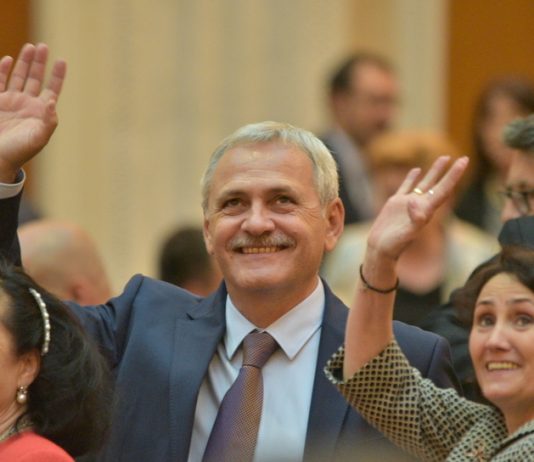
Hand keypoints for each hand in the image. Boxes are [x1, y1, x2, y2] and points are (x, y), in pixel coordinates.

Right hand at [0, 43, 65, 182]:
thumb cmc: (20, 151)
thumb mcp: (39, 138)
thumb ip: (48, 121)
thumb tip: (52, 102)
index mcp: (41, 113)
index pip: (52, 89)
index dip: (57, 76)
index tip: (62, 61)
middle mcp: (27, 104)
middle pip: (36, 78)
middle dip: (40, 63)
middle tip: (44, 46)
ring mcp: (11, 102)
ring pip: (20, 77)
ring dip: (25, 62)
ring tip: (30, 47)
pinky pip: (0, 82)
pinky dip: (3, 70)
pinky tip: (9, 60)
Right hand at [366, 155, 468, 262]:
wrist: (380, 249)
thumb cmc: (395, 245)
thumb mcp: (407, 233)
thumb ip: (414, 218)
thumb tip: (414, 201)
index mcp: (426, 211)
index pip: (444, 189)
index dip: (454, 175)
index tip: (464, 161)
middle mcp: (420, 205)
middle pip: (438, 184)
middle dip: (450, 172)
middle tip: (463, 158)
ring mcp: (408, 203)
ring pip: (425, 183)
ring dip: (434, 171)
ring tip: (444, 158)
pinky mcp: (396, 203)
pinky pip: (406, 186)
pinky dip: (412, 177)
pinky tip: (416, 170)